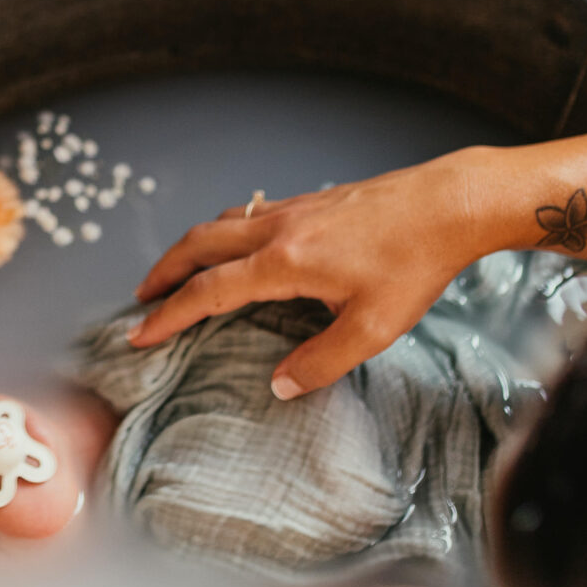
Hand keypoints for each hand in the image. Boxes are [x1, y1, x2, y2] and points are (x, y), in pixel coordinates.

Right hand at [128, 152, 496, 395]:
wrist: (446, 204)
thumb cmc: (414, 265)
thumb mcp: (372, 329)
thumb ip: (320, 361)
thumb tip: (278, 386)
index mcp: (284, 263)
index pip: (208, 291)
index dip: (169, 315)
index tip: (140, 334)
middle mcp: (277, 229)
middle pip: (199, 244)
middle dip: (163, 271)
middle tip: (142, 298)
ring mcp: (293, 208)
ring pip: (222, 223)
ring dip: (190, 248)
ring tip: (179, 270)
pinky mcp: (312, 200)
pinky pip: (249, 214)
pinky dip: (224, 232)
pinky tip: (238, 245)